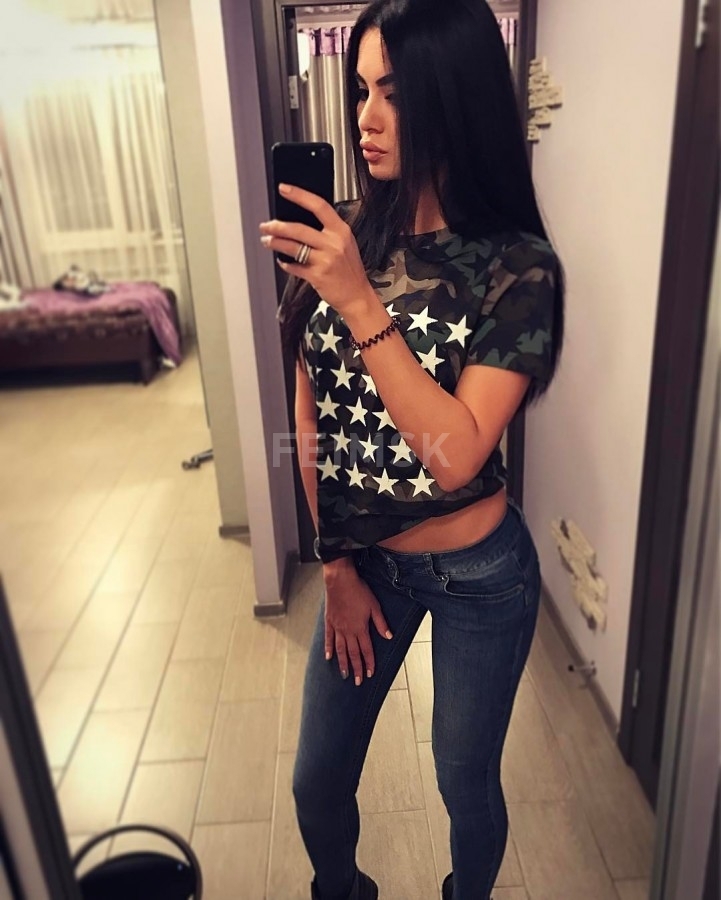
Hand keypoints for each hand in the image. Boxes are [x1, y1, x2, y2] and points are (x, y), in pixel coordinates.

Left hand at [259, 184, 376, 316]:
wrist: (357, 296)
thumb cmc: (350, 271)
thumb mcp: (346, 244)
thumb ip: (328, 232)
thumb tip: (299, 221)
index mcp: (341, 231)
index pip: (319, 206)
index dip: (299, 195)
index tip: (284, 189)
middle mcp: (334, 243)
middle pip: (299, 229)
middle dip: (277, 226)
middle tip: (266, 226)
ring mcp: (326, 260)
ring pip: (292, 246)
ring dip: (275, 243)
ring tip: (267, 241)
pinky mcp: (317, 276)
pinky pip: (294, 266)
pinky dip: (285, 263)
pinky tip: (282, 261)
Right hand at [323, 562, 392, 685]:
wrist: (340, 580)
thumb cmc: (358, 591)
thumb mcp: (374, 606)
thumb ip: (381, 623)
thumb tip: (389, 637)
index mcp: (360, 628)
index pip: (366, 650)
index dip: (369, 662)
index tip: (370, 673)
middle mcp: (348, 631)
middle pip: (353, 654)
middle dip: (356, 668)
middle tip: (358, 682)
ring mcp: (337, 627)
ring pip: (340, 650)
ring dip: (343, 663)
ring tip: (344, 675)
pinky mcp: (329, 622)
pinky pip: (328, 639)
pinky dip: (328, 649)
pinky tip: (329, 658)